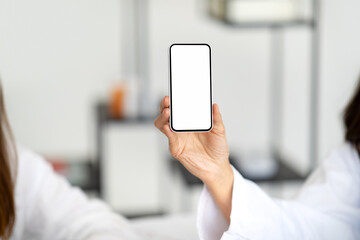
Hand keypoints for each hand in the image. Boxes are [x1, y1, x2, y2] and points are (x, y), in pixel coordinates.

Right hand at [154, 96, 232, 222]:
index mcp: (191, 121)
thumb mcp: (220, 131)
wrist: (216, 168)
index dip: (175, 100)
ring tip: (167, 112)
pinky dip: (166, 130)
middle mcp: (182, 128)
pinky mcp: (175, 147)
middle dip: (164, 105)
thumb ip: (216, 119)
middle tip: (168, 101)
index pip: (180, 108)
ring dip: (162, 116)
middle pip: (167, 113)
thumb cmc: (218, 149)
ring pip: (162, 123)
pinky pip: (168, 137)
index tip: (176, 93)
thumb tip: (214, 106)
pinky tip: (168, 126)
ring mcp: (177, 137)